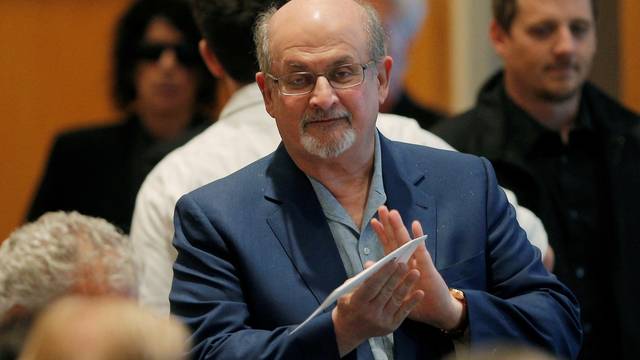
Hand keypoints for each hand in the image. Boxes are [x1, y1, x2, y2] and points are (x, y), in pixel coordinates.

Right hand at [332, 260, 423, 356]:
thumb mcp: (347, 291)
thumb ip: (361, 278)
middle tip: (405, 264)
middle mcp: (370, 313)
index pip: (372, 285)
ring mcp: (381, 320)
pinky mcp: (391, 326)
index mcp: (357, 302)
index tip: (392, 261)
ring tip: (415, 273)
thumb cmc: (348, 306)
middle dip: (396, 276)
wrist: (349, 331)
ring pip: (396, 300)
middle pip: (386, 291)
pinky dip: (412, 302)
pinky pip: (403, 312)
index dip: (383, 273)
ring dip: (407, 286)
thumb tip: (373, 264)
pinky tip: (420, 293)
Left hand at [371, 206, 463, 330]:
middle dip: (389, 224)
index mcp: (401, 265)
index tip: (373, 221)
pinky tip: (415, 225)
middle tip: (381, 208)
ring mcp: (418, 262)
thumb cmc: (416, 302)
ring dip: (400, 227)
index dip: (382, 233)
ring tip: (393, 213)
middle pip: (397, 239)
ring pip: (407, 242)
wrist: (437, 312)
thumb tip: (367, 264)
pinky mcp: (428, 268)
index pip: (389, 246)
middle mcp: (409, 260)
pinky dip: (418, 238)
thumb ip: (383, 275)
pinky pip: (421, 251)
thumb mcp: (396, 289)